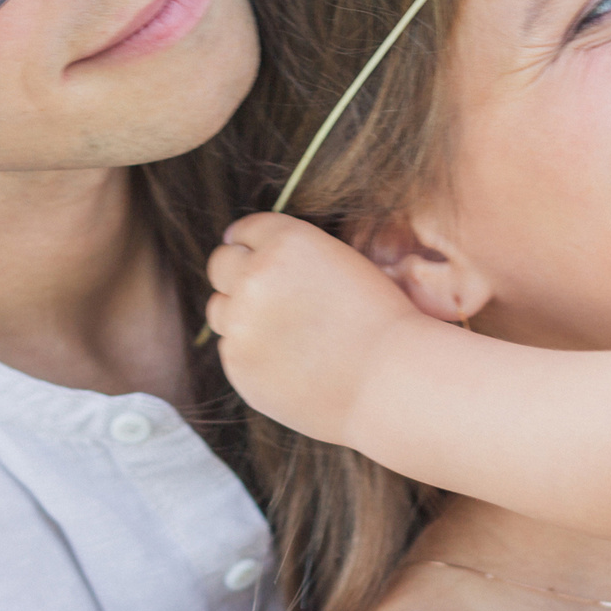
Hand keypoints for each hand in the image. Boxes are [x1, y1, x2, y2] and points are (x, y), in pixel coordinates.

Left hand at [206, 213, 423, 440]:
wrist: (391, 380)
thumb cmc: (383, 323)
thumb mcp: (343, 264)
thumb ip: (294, 259)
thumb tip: (255, 263)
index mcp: (287, 241)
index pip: (245, 230)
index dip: (249, 243)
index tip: (250, 253)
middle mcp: (255, 275)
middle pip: (220, 263)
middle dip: (237, 273)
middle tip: (262, 294)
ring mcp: (241, 323)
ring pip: (219, 309)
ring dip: (240, 314)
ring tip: (282, 333)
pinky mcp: (237, 364)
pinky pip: (231, 350)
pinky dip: (251, 354)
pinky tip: (289, 362)